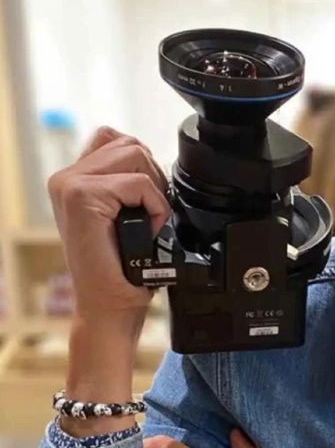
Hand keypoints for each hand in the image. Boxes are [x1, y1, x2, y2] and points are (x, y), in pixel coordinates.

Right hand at [47, 126, 169, 436]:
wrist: (111, 307)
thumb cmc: (122, 269)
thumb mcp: (126, 215)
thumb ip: (128, 182)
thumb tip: (155, 161)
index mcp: (74, 178)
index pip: (118, 140)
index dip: (144, 168)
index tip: (146, 203)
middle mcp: (66, 177)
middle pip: (131, 144)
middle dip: (153, 178)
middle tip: (148, 216)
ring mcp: (70, 185)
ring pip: (136, 155)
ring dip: (154, 191)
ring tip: (146, 221)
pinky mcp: (81, 196)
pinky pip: (139, 182)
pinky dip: (155, 205)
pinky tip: (148, 229)